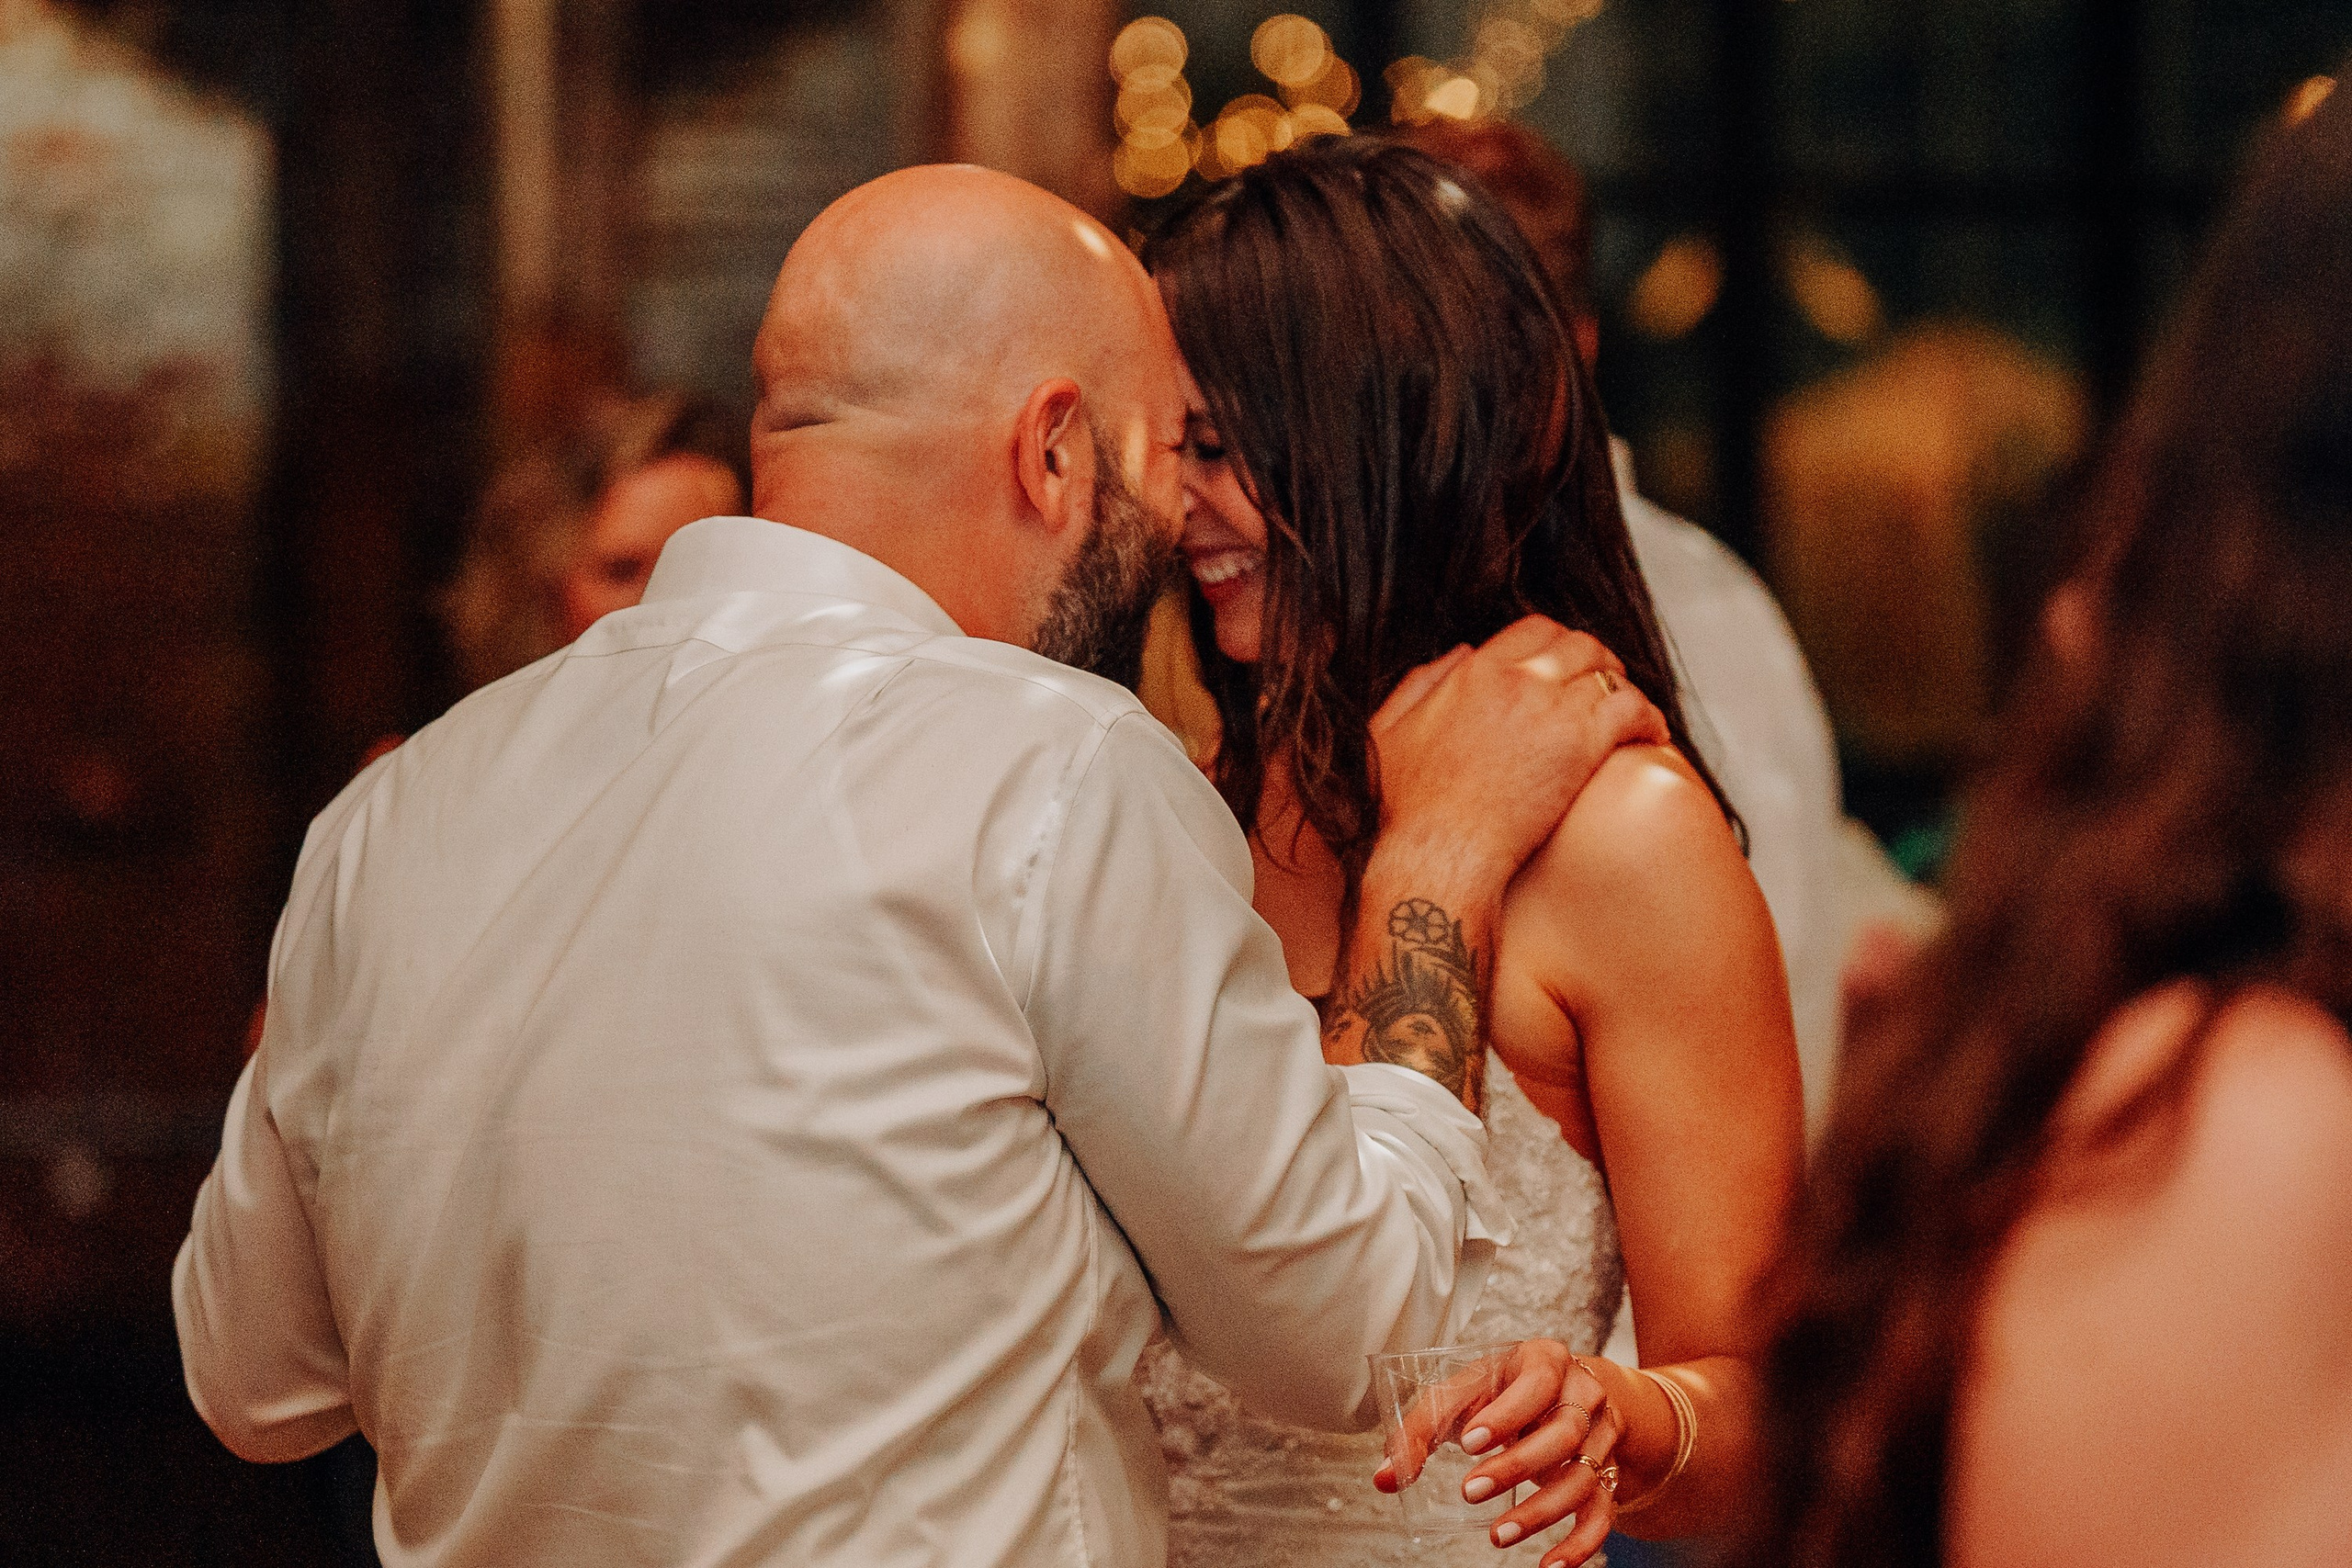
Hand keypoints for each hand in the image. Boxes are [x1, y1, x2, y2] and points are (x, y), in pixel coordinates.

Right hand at [1370, 616, 1667, 895]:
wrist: (1438, 853)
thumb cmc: (1408, 809)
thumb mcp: (1388, 732)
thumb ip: (1418, 684)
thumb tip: (1457, 654)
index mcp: (1473, 672)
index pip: (1534, 631)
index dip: (1557, 644)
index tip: (1565, 665)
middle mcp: (1516, 679)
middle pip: (1578, 644)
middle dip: (1597, 660)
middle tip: (1605, 684)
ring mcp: (1551, 709)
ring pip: (1608, 673)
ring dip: (1624, 687)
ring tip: (1631, 710)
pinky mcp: (1581, 744)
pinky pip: (1632, 709)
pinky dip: (1649, 717)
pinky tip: (1653, 734)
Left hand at [1372, 1340, 1619, 1566]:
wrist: (1569, 1392)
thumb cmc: (1506, 1389)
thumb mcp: (1466, 1391)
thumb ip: (1423, 1427)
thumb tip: (1385, 1477)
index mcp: (1546, 1360)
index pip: (1536, 1383)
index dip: (1506, 1414)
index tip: (1469, 1443)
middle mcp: (1583, 1396)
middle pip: (1563, 1433)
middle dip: (1516, 1466)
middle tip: (1470, 1492)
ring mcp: (1600, 1438)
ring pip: (1582, 1477)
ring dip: (1540, 1512)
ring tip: (1497, 1536)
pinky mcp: (1607, 1475)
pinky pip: (1603, 1513)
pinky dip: (1581, 1543)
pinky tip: (1550, 1564)